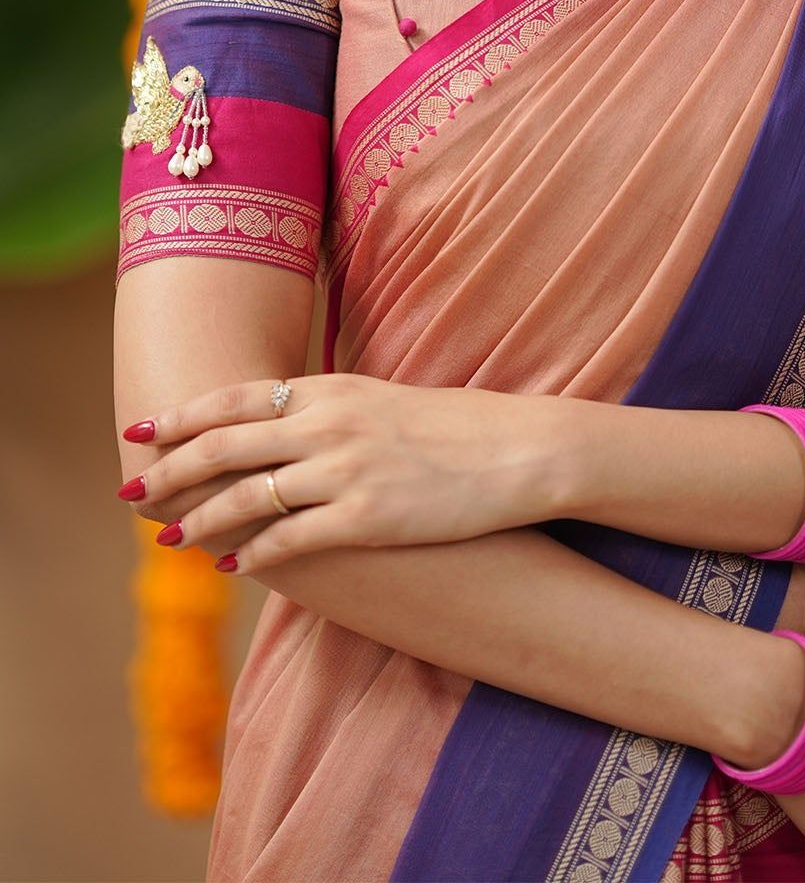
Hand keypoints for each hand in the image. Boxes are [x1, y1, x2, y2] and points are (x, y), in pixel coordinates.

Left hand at [119, 374, 565, 570]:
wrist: (519, 450)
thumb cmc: (456, 427)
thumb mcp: (383, 400)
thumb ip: (330, 410)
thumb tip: (280, 427)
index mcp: (332, 389)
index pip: (236, 398)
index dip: (182, 417)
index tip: (141, 431)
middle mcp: (329, 423)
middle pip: (224, 445)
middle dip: (169, 471)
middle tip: (133, 493)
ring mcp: (346, 471)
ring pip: (245, 497)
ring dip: (199, 521)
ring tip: (171, 539)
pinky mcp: (368, 517)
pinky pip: (291, 539)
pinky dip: (255, 554)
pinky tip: (236, 567)